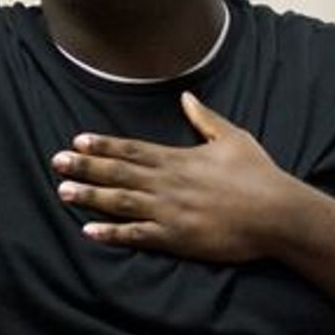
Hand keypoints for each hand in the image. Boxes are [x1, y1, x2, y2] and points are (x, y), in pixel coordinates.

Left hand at [50, 91, 298, 262]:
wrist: (277, 214)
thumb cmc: (258, 175)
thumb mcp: (233, 137)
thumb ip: (205, 118)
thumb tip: (185, 96)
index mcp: (178, 158)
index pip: (132, 149)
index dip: (103, 145)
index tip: (78, 140)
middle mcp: (168, 182)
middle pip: (118, 173)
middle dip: (85, 167)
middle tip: (56, 162)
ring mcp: (169, 211)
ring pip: (120, 202)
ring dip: (90, 196)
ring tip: (63, 191)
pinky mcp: (176, 238)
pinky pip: (137, 235)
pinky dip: (112, 233)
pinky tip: (89, 231)